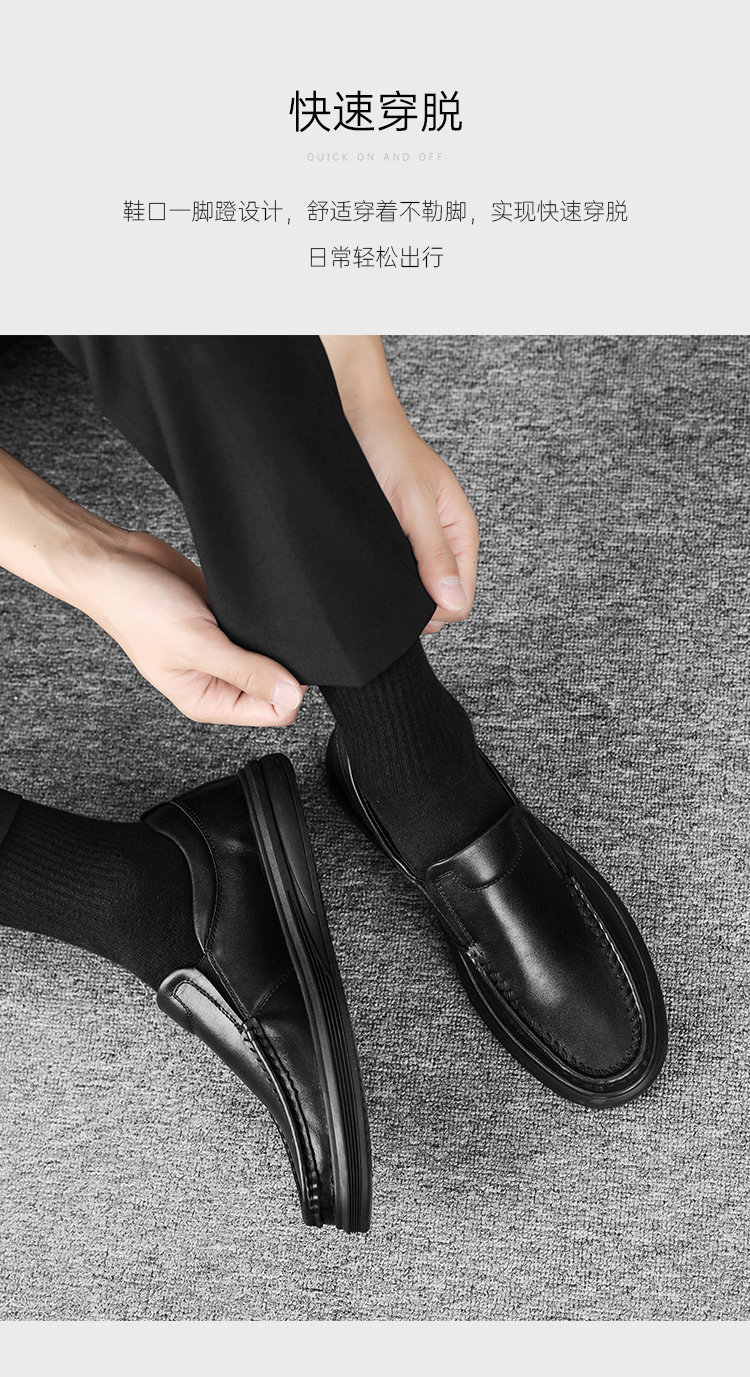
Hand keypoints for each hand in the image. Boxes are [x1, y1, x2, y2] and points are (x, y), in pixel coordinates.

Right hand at [81, 531, 304, 725]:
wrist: (115, 562)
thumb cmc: (135, 608)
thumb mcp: (195, 644)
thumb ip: (245, 671)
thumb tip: (291, 694)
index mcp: (207, 700)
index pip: (273, 713)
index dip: (286, 690)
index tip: (279, 661)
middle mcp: (216, 680)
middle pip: (275, 685)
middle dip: (279, 662)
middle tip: (257, 635)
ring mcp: (222, 650)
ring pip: (271, 655)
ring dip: (270, 638)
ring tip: (244, 618)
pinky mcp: (225, 621)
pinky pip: (260, 628)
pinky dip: (261, 617)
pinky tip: (242, 605)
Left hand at [319, 336, 478, 634]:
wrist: (353, 416)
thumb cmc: (388, 448)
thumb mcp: (414, 504)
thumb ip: (434, 554)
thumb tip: (452, 601)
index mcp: (460, 532)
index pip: (461, 600)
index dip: (434, 610)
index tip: (404, 599)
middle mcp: (442, 541)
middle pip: (438, 599)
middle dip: (414, 602)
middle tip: (385, 581)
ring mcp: (416, 542)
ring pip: (414, 589)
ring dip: (395, 589)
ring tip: (372, 567)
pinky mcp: (391, 539)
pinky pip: (394, 573)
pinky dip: (381, 576)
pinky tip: (366, 562)